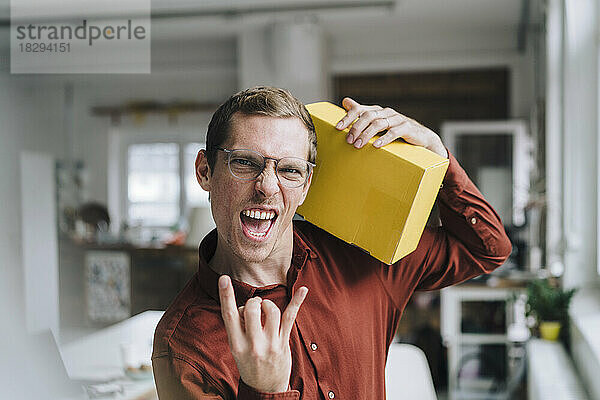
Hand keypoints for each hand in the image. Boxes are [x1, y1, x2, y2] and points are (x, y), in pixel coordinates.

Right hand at [218, 275, 307, 392]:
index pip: (228, 315)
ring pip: (271, 311)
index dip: (226, 296)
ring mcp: (270, 344)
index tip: (224, 278)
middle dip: (253, 302)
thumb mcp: (237, 349)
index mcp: (236, 344)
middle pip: (251, 309)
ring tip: (266, 309)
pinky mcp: (283, 343)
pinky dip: (297, 301)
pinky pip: (290, 317)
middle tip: (255, 307)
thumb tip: (246, 305)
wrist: (265, 389)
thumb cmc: (249, 364)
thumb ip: (239, 328)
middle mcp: (253, 344)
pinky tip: (303, 290)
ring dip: (268, 304)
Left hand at [335, 97, 447, 157]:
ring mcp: (397, 119)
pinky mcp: (407, 128)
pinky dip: (383, 139)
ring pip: (379, 124)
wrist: (421, 137)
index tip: (338, 128)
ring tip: (358, 145)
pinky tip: (376, 146)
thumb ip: (362, 112)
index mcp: (378, 111)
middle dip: (356, 128)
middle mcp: (387, 112)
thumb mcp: (378, 122)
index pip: (360, 109)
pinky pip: (394, 132)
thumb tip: (345, 101)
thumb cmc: (396, 131)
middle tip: (348, 140)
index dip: (348, 117)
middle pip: (368, 115)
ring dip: (367, 135)